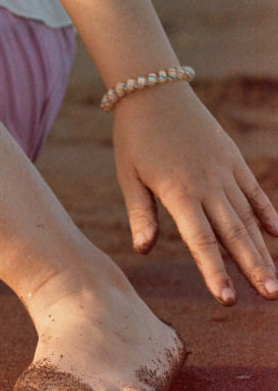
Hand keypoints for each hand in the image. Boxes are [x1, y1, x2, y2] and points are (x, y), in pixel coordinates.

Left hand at [113, 82, 277, 302]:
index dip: (214, 271)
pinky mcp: (233, 158)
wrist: (153, 91)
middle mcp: (206, 185)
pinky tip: (277, 235)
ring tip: (273, 280)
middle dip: (252, 267)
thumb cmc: (134, 137)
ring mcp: (224, 171)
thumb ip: (141, 213)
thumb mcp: (129, 175)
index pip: (200, 240)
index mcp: (178, 192)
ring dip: (262, 249)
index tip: (227, 299)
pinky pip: (254, 191)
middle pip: (233, 233)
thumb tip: (142, 249)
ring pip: (248, 217)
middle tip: (269, 297)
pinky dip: (267, 212)